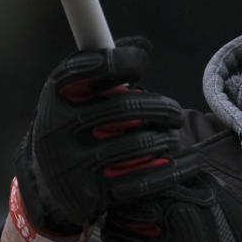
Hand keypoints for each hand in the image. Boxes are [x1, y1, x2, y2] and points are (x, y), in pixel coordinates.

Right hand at [14, 37, 197, 235]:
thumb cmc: (76, 127)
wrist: (53, 187)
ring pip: (138, 143)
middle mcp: (56, 130)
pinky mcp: (93, 195)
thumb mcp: (78, 96)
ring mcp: (73, 166)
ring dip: (167, 137)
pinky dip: (173, 169)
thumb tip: (143, 46)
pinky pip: (144, 179)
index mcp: (54, 99)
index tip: (141, 64)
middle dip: (160, 107)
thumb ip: (106, 69)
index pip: (86, 70)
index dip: (120, 61)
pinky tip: (189, 161)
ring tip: (173, 136)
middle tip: (174, 112)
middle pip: (124, 107)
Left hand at [104, 173, 241, 241]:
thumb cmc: (225, 227)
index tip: (122, 208)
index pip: (127, 209)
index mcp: (184, 217)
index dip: (121, 208)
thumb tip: (149, 156)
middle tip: (119, 229)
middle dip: (115, 232)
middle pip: (118, 238)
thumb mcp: (210, 193)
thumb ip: (181, 175)